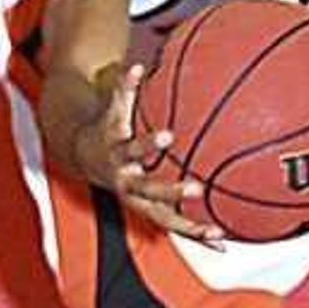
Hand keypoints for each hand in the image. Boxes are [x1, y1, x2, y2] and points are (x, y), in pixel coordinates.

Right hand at [73, 56, 219, 240]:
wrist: (85, 159)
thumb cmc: (108, 129)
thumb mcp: (113, 111)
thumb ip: (124, 89)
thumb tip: (137, 65)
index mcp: (120, 156)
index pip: (133, 149)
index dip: (149, 144)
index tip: (168, 136)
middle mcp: (127, 183)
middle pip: (150, 191)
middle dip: (172, 191)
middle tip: (198, 188)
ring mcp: (138, 202)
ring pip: (165, 218)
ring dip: (190, 227)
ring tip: (218, 233)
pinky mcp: (149, 212)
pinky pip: (174, 226)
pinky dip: (197, 235)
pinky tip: (223, 242)